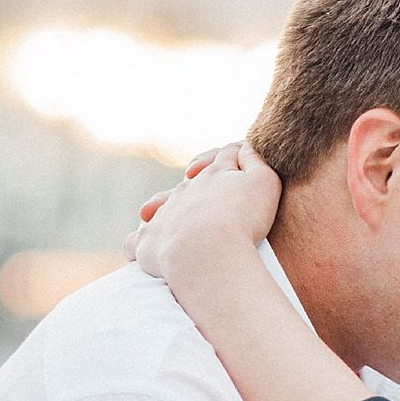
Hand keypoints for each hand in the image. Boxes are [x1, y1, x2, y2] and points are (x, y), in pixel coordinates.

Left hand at [124, 142, 281, 288]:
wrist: (209, 252)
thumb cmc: (242, 219)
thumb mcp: (264, 181)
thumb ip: (255, 159)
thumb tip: (246, 148)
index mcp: (212, 175)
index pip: (220, 159)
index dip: (226, 161)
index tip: (229, 171)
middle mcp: (184, 191)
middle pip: (188, 184)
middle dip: (194, 186)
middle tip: (201, 199)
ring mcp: (162, 216)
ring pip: (159, 206)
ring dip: (162, 209)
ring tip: (164, 219)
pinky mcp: (147, 243)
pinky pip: (135, 240)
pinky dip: (140, 242)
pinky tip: (145, 248)